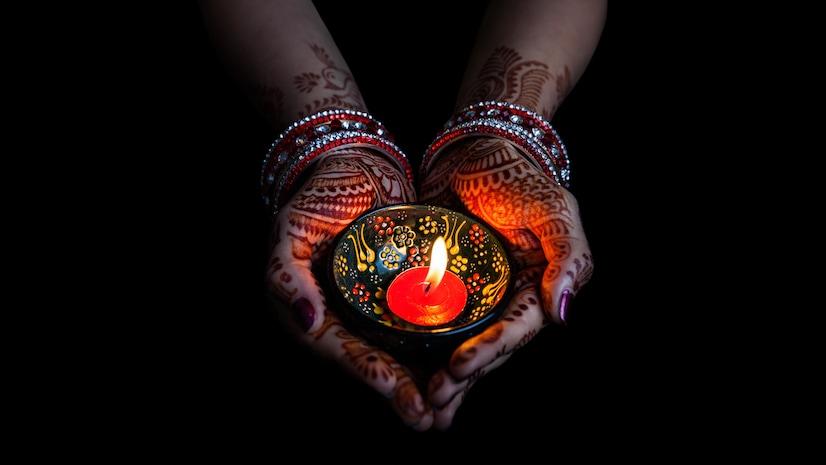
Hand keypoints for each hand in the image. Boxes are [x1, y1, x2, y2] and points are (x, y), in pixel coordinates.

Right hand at [267, 147, 432, 429]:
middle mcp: (343, 317)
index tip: (398, 390)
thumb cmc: (318, 194)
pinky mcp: (399, 295)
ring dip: (421, 382)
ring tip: (446, 410)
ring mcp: (373, 309)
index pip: (341, 348)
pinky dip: (436, 350)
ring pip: (398, 353)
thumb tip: (305, 320)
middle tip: (429, 418)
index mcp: (312, 310)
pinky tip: (459, 369)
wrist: (355, 165)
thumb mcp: (293, 229)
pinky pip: (417, 328)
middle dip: (400, 391)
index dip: (369, 371)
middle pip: (373, 360)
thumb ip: (287, 275)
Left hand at [421, 137, 592, 428]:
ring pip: (458, 344)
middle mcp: (504, 299)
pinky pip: (430, 321)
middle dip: (462, 378)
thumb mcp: (553, 210)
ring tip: (422, 405)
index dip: (490, 350)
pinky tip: (403, 371)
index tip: (460, 366)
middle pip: (486, 347)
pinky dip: (419, 347)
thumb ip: (567, 257)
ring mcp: (472, 296)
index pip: (515, 328)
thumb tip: (562, 314)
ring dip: (443, 377)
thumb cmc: (520, 177)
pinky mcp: (441, 287)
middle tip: (434, 401)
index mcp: (536, 288)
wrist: (476, 150)